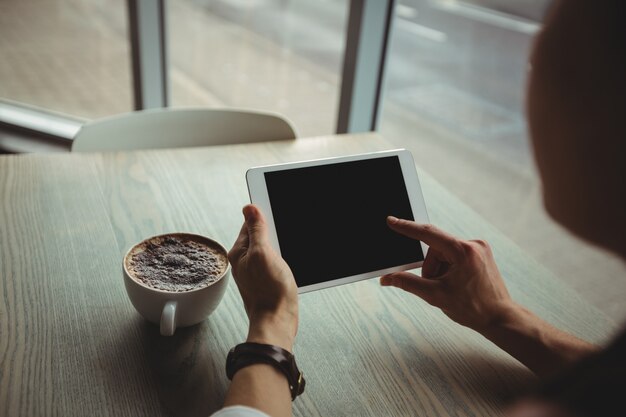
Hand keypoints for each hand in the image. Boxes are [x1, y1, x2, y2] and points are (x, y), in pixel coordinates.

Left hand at [228, 204, 298, 350]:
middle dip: (273, 234)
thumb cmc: (270, 292)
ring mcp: (255, 270)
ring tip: (284, 258)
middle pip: (260, 235)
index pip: (250, 223)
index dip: (264, 218)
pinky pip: (274, 261)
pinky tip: (287, 266)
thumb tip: (249, 207)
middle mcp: (244, 260)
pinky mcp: (266, 278)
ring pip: (269, 248)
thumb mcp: (263, 254)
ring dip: (279, 248)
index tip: (276, 220)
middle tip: (281, 245)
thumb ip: (256, 230)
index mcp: (238, 252)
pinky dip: (282, 259)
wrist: (277, 321)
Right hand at [380, 216, 514, 331]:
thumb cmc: (474, 308)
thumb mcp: (435, 295)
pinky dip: (449, 269)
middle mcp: (473, 245)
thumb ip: (408, 283)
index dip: (407, 228)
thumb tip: (388, 278)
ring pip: (444, 254)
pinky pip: (454, 256)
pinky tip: (457, 284)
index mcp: (463, 251)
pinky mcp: (480, 254)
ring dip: (439, 270)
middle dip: (431, 268)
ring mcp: (479, 249)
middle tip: (438, 286)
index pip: (428, 234)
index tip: (392, 221)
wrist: (499, 318)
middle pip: (435, 249)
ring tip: (450, 288)